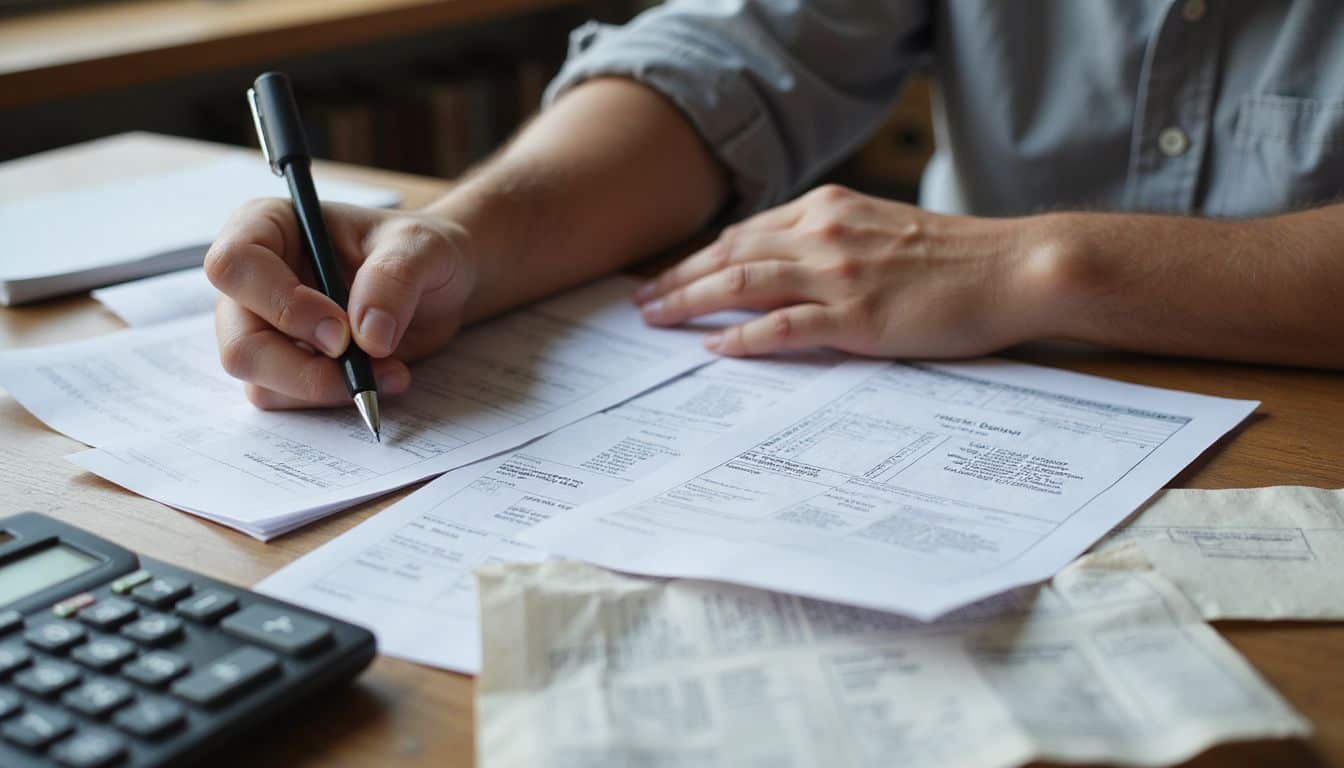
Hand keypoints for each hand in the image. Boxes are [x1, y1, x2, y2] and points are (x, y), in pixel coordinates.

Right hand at [204, 198, 473, 408]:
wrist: (442, 286)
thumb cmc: (421, 251)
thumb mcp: (421, 247)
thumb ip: (395, 278)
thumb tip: (367, 336)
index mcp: (269, 227)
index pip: (235, 265)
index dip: (282, 305)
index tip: (340, 332)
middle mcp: (254, 280)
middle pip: (240, 341)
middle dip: (302, 369)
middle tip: (363, 366)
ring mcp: (263, 327)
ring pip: (259, 380)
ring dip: (325, 387)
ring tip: (390, 371)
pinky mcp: (284, 365)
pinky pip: (286, 399)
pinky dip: (333, 398)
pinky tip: (383, 378)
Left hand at [633, 185, 1052, 357]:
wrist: (1014, 267)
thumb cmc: (957, 257)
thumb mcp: (885, 230)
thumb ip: (838, 240)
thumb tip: (796, 265)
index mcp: (830, 209)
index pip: (747, 232)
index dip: (701, 255)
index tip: (670, 275)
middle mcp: (825, 233)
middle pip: (730, 253)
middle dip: (678, 277)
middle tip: (641, 302)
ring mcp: (838, 274)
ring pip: (741, 283)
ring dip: (690, 302)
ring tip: (656, 321)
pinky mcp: (856, 316)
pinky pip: (781, 327)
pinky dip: (740, 337)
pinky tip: (713, 348)